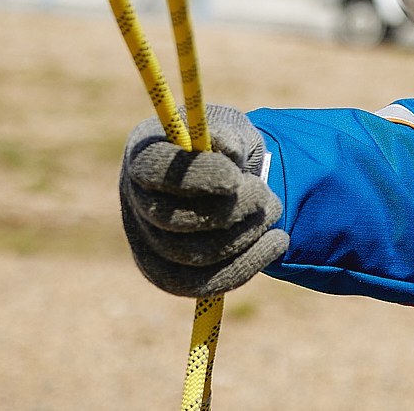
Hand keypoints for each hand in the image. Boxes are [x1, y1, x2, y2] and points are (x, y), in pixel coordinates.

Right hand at [120, 108, 288, 296]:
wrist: (227, 178)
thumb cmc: (224, 147)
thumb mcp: (229, 127)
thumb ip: (228, 135)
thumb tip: (228, 149)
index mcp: (144, 156)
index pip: (155, 171)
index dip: (196, 176)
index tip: (235, 177)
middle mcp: (136, 202)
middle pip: (174, 220)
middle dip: (230, 209)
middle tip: (264, 195)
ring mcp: (148, 244)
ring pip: (193, 255)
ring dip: (244, 235)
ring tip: (273, 210)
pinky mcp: (169, 275)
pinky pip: (203, 284)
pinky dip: (246, 266)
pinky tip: (277, 243)